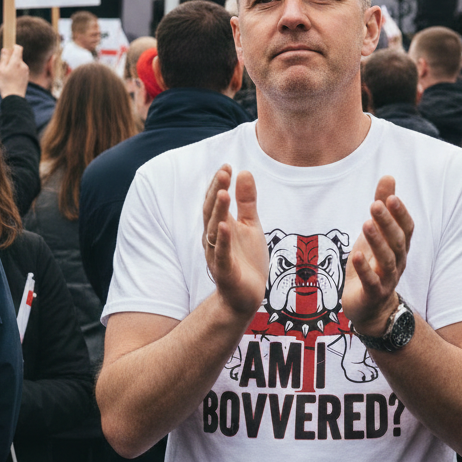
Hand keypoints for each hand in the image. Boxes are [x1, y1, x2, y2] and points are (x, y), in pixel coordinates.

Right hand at [0, 44, 29, 98]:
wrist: (14, 97)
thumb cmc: (5, 83)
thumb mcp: (0, 70)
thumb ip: (4, 58)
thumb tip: (6, 49)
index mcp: (17, 62)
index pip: (18, 48)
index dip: (14, 46)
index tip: (9, 47)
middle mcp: (23, 65)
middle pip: (17, 57)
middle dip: (11, 59)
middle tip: (3, 67)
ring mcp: (26, 71)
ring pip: (18, 64)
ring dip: (13, 66)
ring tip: (6, 76)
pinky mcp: (26, 77)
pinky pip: (20, 70)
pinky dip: (16, 72)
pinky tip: (11, 79)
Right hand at [202, 165, 267, 318]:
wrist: (247, 296)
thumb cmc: (246, 259)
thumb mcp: (251, 225)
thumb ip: (246, 201)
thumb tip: (244, 171)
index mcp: (219, 226)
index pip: (215, 201)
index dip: (219, 184)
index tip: (227, 166)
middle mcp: (213, 239)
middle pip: (211, 212)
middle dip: (216, 192)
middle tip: (224, 172)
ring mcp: (217, 255)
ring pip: (213, 231)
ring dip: (218, 212)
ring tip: (224, 193)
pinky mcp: (225, 272)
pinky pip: (222, 254)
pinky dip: (223, 240)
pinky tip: (225, 226)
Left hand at [342, 177, 413, 335]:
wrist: (370, 307)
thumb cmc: (373, 263)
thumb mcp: (375, 232)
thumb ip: (382, 206)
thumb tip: (389, 176)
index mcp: (400, 247)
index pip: (406, 228)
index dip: (400, 213)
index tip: (390, 196)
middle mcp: (398, 262)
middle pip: (397, 241)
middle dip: (387, 222)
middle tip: (374, 204)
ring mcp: (387, 280)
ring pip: (387, 260)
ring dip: (377, 242)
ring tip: (366, 224)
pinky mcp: (373, 294)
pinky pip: (372, 282)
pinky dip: (366, 269)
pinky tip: (358, 255)